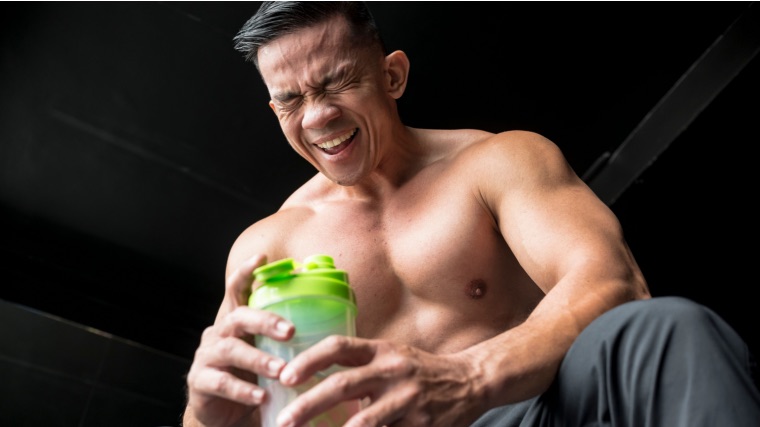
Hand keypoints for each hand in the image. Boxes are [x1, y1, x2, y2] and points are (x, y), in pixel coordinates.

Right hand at [185, 255, 295, 426]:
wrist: (227, 414)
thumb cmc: (254, 376)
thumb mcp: (268, 352)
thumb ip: (285, 336)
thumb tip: (333, 317)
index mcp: (236, 321)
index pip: (237, 289)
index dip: (246, 272)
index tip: (262, 257)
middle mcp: (218, 333)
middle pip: (238, 317)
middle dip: (265, 321)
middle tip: (291, 331)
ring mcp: (206, 356)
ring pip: (230, 350)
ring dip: (258, 359)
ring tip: (281, 369)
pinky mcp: (200, 382)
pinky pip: (221, 383)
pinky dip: (243, 390)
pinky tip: (261, 396)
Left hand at [274, 336, 487, 426]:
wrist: (471, 381)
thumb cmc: (420, 371)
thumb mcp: (392, 356)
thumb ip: (359, 366)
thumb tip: (311, 380)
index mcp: (381, 350)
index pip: (338, 347)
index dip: (309, 361)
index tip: (285, 377)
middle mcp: (393, 371)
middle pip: (343, 386)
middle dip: (308, 405)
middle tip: (283, 421)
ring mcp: (408, 400)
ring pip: (363, 422)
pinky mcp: (422, 425)